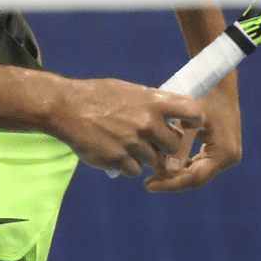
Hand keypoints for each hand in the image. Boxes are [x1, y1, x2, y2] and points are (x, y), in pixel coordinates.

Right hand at [48, 77, 209, 177]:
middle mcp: (147, 123)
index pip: (192, 112)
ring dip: (143, 155)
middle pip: (174, 145)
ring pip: (153, 160)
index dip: (194, 120)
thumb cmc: (97, 95)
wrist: (66, 107)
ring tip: (125, 142)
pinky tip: (115, 151)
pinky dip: (127, 164)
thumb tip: (171, 113)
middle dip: (164, 145)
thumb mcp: (128, 90)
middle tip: (150, 139)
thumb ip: (151, 102)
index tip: (188, 124)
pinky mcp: (118, 160)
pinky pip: (134, 170)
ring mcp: (133, 144)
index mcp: (153, 102)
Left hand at [142, 80, 240, 192]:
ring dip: (175, 173)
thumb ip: (178, 147)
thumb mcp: (187, 121)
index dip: (171, 183)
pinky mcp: (219, 148)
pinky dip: (181, 163)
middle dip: (171, 180)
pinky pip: (198, 161)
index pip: (194, 178)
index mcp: (224, 152)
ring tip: (151, 175)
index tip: (149, 185)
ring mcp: (225, 153)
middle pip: (195, 177)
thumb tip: (163, 170)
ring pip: (195, 171)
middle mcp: (228, 156)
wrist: (215, 77)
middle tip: (148, 182)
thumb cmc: (201, 94)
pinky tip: (162, 162)